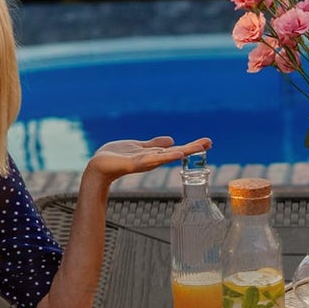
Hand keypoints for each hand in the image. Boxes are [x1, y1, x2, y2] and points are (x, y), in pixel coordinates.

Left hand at [84, 136, 212, 186]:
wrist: (99, 167)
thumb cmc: (116, 157)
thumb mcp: (139, 147)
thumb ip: (154, 144)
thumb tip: (171, 140)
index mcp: (154, 154)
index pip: (177, 148)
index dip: (192, 145)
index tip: (207, 142)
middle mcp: (153, 159)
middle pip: (176, 152)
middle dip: (192, 148)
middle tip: (209, 143)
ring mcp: (144, 162)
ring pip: (166, 156)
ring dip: (181, 152)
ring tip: (195, 148)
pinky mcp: (134, 163)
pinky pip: (151, 159)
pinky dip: (164, 156)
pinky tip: (175, 153)